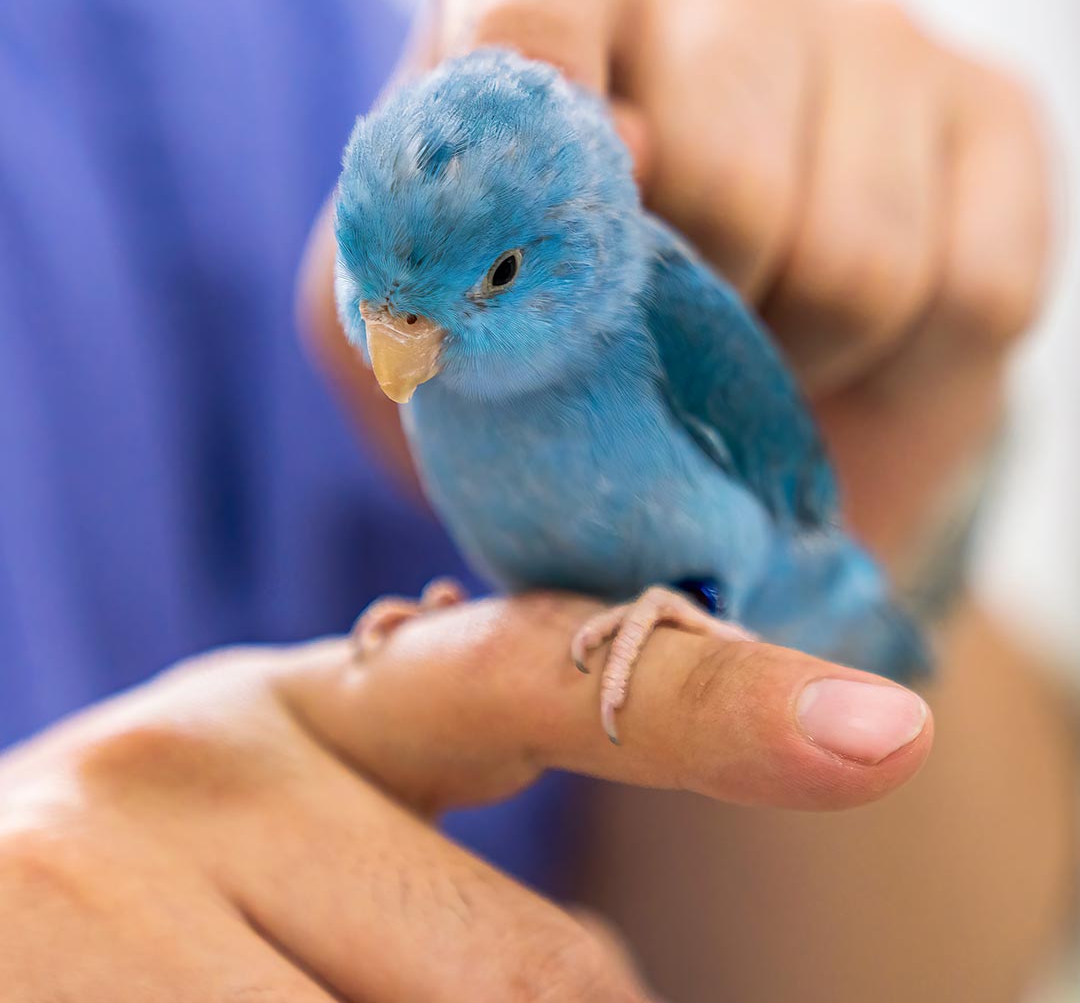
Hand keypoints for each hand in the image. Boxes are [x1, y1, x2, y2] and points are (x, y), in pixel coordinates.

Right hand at [0, 595, 929, 999]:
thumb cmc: (121, 914)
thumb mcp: (266, 835)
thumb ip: (419, 863)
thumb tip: (597, 986)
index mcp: (292, 706)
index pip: (532, 673)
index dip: (716, 702)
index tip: (878, 731)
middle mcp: (199, 771)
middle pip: (526, 982)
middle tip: (422, 985)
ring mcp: (103, 907)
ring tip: (311, 986)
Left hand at [301, 0, 1052, 565]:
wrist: (710, 369)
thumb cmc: (544, 319)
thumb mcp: (421, 312)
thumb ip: (428, 251)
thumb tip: (617, 156)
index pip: (528, 0)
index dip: (534, 121)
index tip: (535, 235)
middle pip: (724, 179)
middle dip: (687, 317)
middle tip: (661, 339)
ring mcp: (870, 25)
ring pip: (857, 257)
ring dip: (792, 356)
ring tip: (750, 342)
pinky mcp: (994, 107)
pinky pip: (974, 291)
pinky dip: (902, 367)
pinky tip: (849, 338)